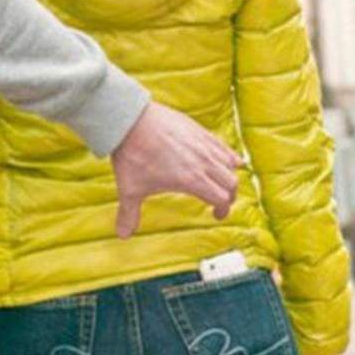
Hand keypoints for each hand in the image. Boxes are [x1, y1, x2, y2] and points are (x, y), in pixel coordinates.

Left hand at [111, 101, 243, 238]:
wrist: (130, 120)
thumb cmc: (133, 154)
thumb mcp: (130, 189)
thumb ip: (129, 214)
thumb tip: (123, 234)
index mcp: (192, 180)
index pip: (222, 199)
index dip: (223, 210)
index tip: (216, 215)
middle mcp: (204, 162)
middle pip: (231, 182)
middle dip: (229, 195)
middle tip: (220, 201)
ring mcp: (203, 143)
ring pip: (230, 162)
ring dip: (228, 174)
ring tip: (221, 180)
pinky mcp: (198, 129)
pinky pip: (222, 144)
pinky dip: (227, 154)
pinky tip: (222, 157)